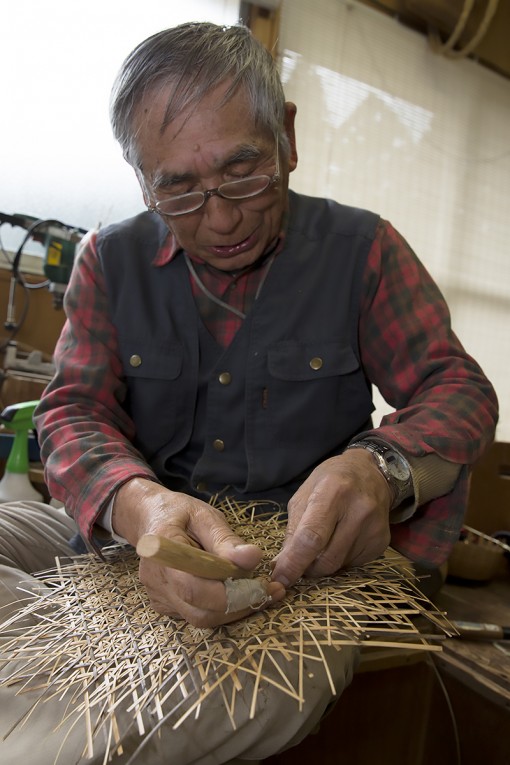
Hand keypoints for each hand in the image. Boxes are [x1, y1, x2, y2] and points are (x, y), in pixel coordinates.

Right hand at [113, 478, 284, 626]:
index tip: (264, 585)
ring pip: (200, 618)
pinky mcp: (165, 605)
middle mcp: (155, 580)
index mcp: (162, 552)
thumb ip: (227, 540)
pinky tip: (238, 592)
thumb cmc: (180, 513)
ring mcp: (158, 596)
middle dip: (239, 605)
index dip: (232, 594)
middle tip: (270, 591)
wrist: (151, 518)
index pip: (195, 588)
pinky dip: (221, 608)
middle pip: (199, 612)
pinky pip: (196, 614)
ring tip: (260, 591)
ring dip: (234, 610)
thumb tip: (253, 559)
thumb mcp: (206, 517)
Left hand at [271, 450, 392, 586]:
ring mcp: (373, 527)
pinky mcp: (381, 542)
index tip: (281, 579)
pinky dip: (341, 560)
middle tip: (300, 561)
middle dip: (307, 568)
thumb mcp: (304, 495)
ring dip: (324, 564)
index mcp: (333, 492)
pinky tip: (341, 539)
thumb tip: (281, 566)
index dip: (294, 562)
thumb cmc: (331, 481)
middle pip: (327, 558)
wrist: (371, 473)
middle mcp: (358, 510)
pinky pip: (354, 565)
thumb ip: (293, 530)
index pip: (312, 537)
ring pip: (339, 566)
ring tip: (324, 542)